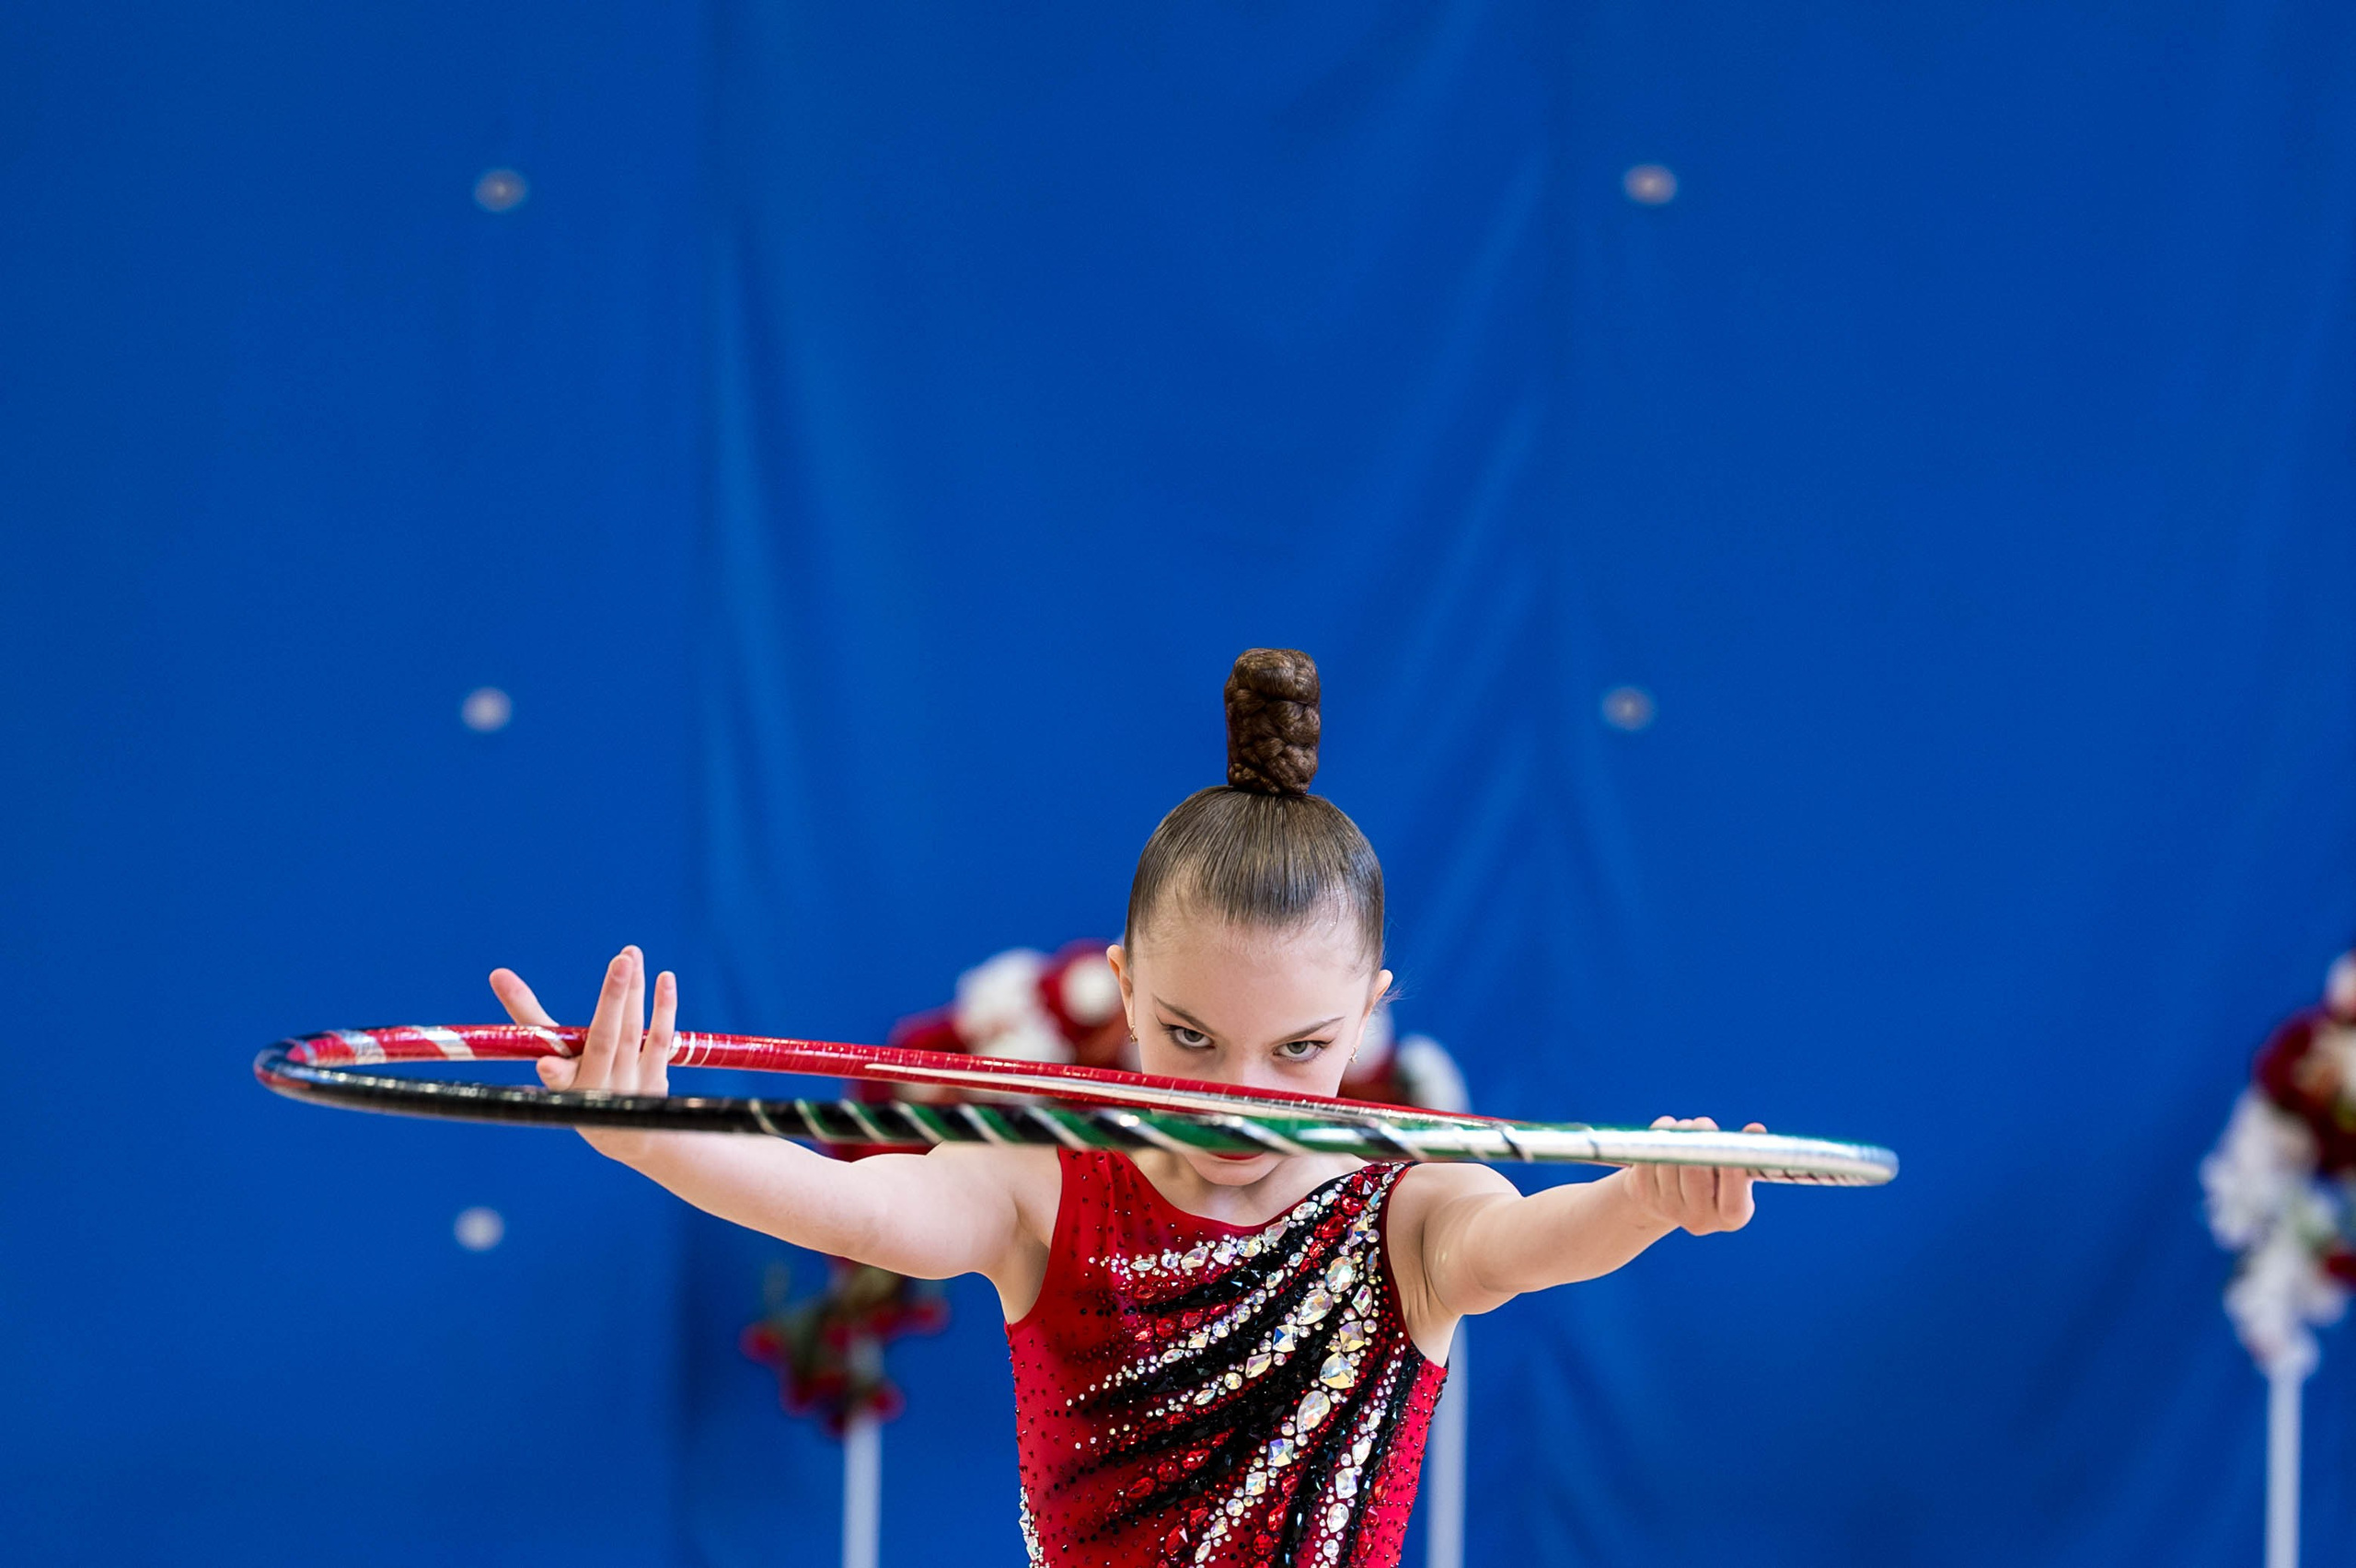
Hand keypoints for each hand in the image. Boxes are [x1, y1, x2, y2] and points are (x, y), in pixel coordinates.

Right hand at [489, 947, 676, 1160]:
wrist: (627, 1133)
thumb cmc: (578, 1083)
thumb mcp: (552, 1057)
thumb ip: (529, 1018)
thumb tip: (498, 973)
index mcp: (565, 1087)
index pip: (556, 1078)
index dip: (553, 1073)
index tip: (545, 1066)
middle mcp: (597, 1088)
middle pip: (605, 1041)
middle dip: (612, 1000)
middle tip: (621, 961)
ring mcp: (630, 1085)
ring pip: (633, 1032)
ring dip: (635, 991)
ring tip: (632, 955)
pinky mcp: (656, 1078)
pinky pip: (660, 1039)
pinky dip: (663, 1008)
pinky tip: (664, 978)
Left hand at [1623, 1116, 1764, 1235]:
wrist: (1675, 1194)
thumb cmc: (1716, 1177)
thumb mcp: (1738, 1170)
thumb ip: (1748, 1152)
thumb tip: (1756, 1130)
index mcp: (1731, 1217)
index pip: (1733, 1200)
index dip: (1729, 1169)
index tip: (1726, 1142)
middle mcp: (1700, 1221)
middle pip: (1694, 1173)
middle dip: (1699, 1140)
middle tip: (1703, 1123)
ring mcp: (1669, 1210)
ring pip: (1669, 1161)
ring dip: (1678, 1135)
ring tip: (1686, 1127)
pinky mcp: (1644, 1196)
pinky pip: (1647, 1159)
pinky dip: (1657, 1137)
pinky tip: (1666, 1130)